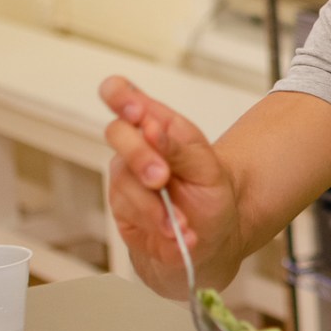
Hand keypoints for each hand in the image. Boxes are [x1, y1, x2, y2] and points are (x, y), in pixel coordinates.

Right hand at [99, 75, 244, 294]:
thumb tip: (151, 128)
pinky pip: (131, 214)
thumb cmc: (210, 193)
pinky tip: (179, 235)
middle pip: (116, 133)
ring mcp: (125, 179)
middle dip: (140, 156)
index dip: (119, 95)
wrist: (214, 236)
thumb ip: (179, 147)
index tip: (135, 111)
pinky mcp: (122, 209)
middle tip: (160, 177)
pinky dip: (158, 226)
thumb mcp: (207, 167)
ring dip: (156, 205)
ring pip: (123, 181)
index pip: (122, 94)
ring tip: (183, 222)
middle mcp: (135, 148)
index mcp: (158, 125)